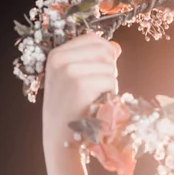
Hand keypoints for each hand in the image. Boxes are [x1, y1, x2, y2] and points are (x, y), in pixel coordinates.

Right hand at [42, 33, 120, 150]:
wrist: (59, 136)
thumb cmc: (69, 109)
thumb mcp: (73, 80)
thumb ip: (93, 60)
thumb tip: (116, 47)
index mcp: (56, 54)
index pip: (93, 39)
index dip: (105, 54)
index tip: (100, 72)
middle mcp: (60, 59)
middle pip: (104, 50)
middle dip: (110, 68)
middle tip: (102, 87)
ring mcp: (70, 72)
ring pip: (109, 66)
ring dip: (111, 83)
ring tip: (98, 97)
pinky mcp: (81, 86)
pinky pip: (111, 81)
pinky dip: (111, 93)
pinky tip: (100, 103)